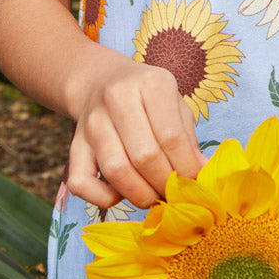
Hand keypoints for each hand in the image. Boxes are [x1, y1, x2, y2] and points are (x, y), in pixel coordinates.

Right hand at [66, 55, 203, 208]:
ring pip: (116, 170)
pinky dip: (101, 198)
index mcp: (150, 83)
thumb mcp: (174, 103)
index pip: (171, 137)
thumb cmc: (146, 96)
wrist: (100, 81)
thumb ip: (188, 138)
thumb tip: (203, 173)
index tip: (195, 183)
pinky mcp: (75, 144)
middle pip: (144, 156)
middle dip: (165, 185)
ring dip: (140, 195)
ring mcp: (92, 122)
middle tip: (175, 194)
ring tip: (155, 197)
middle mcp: (117, 98)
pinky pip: (81, 182)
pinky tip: (120, 195)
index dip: (187, 168)